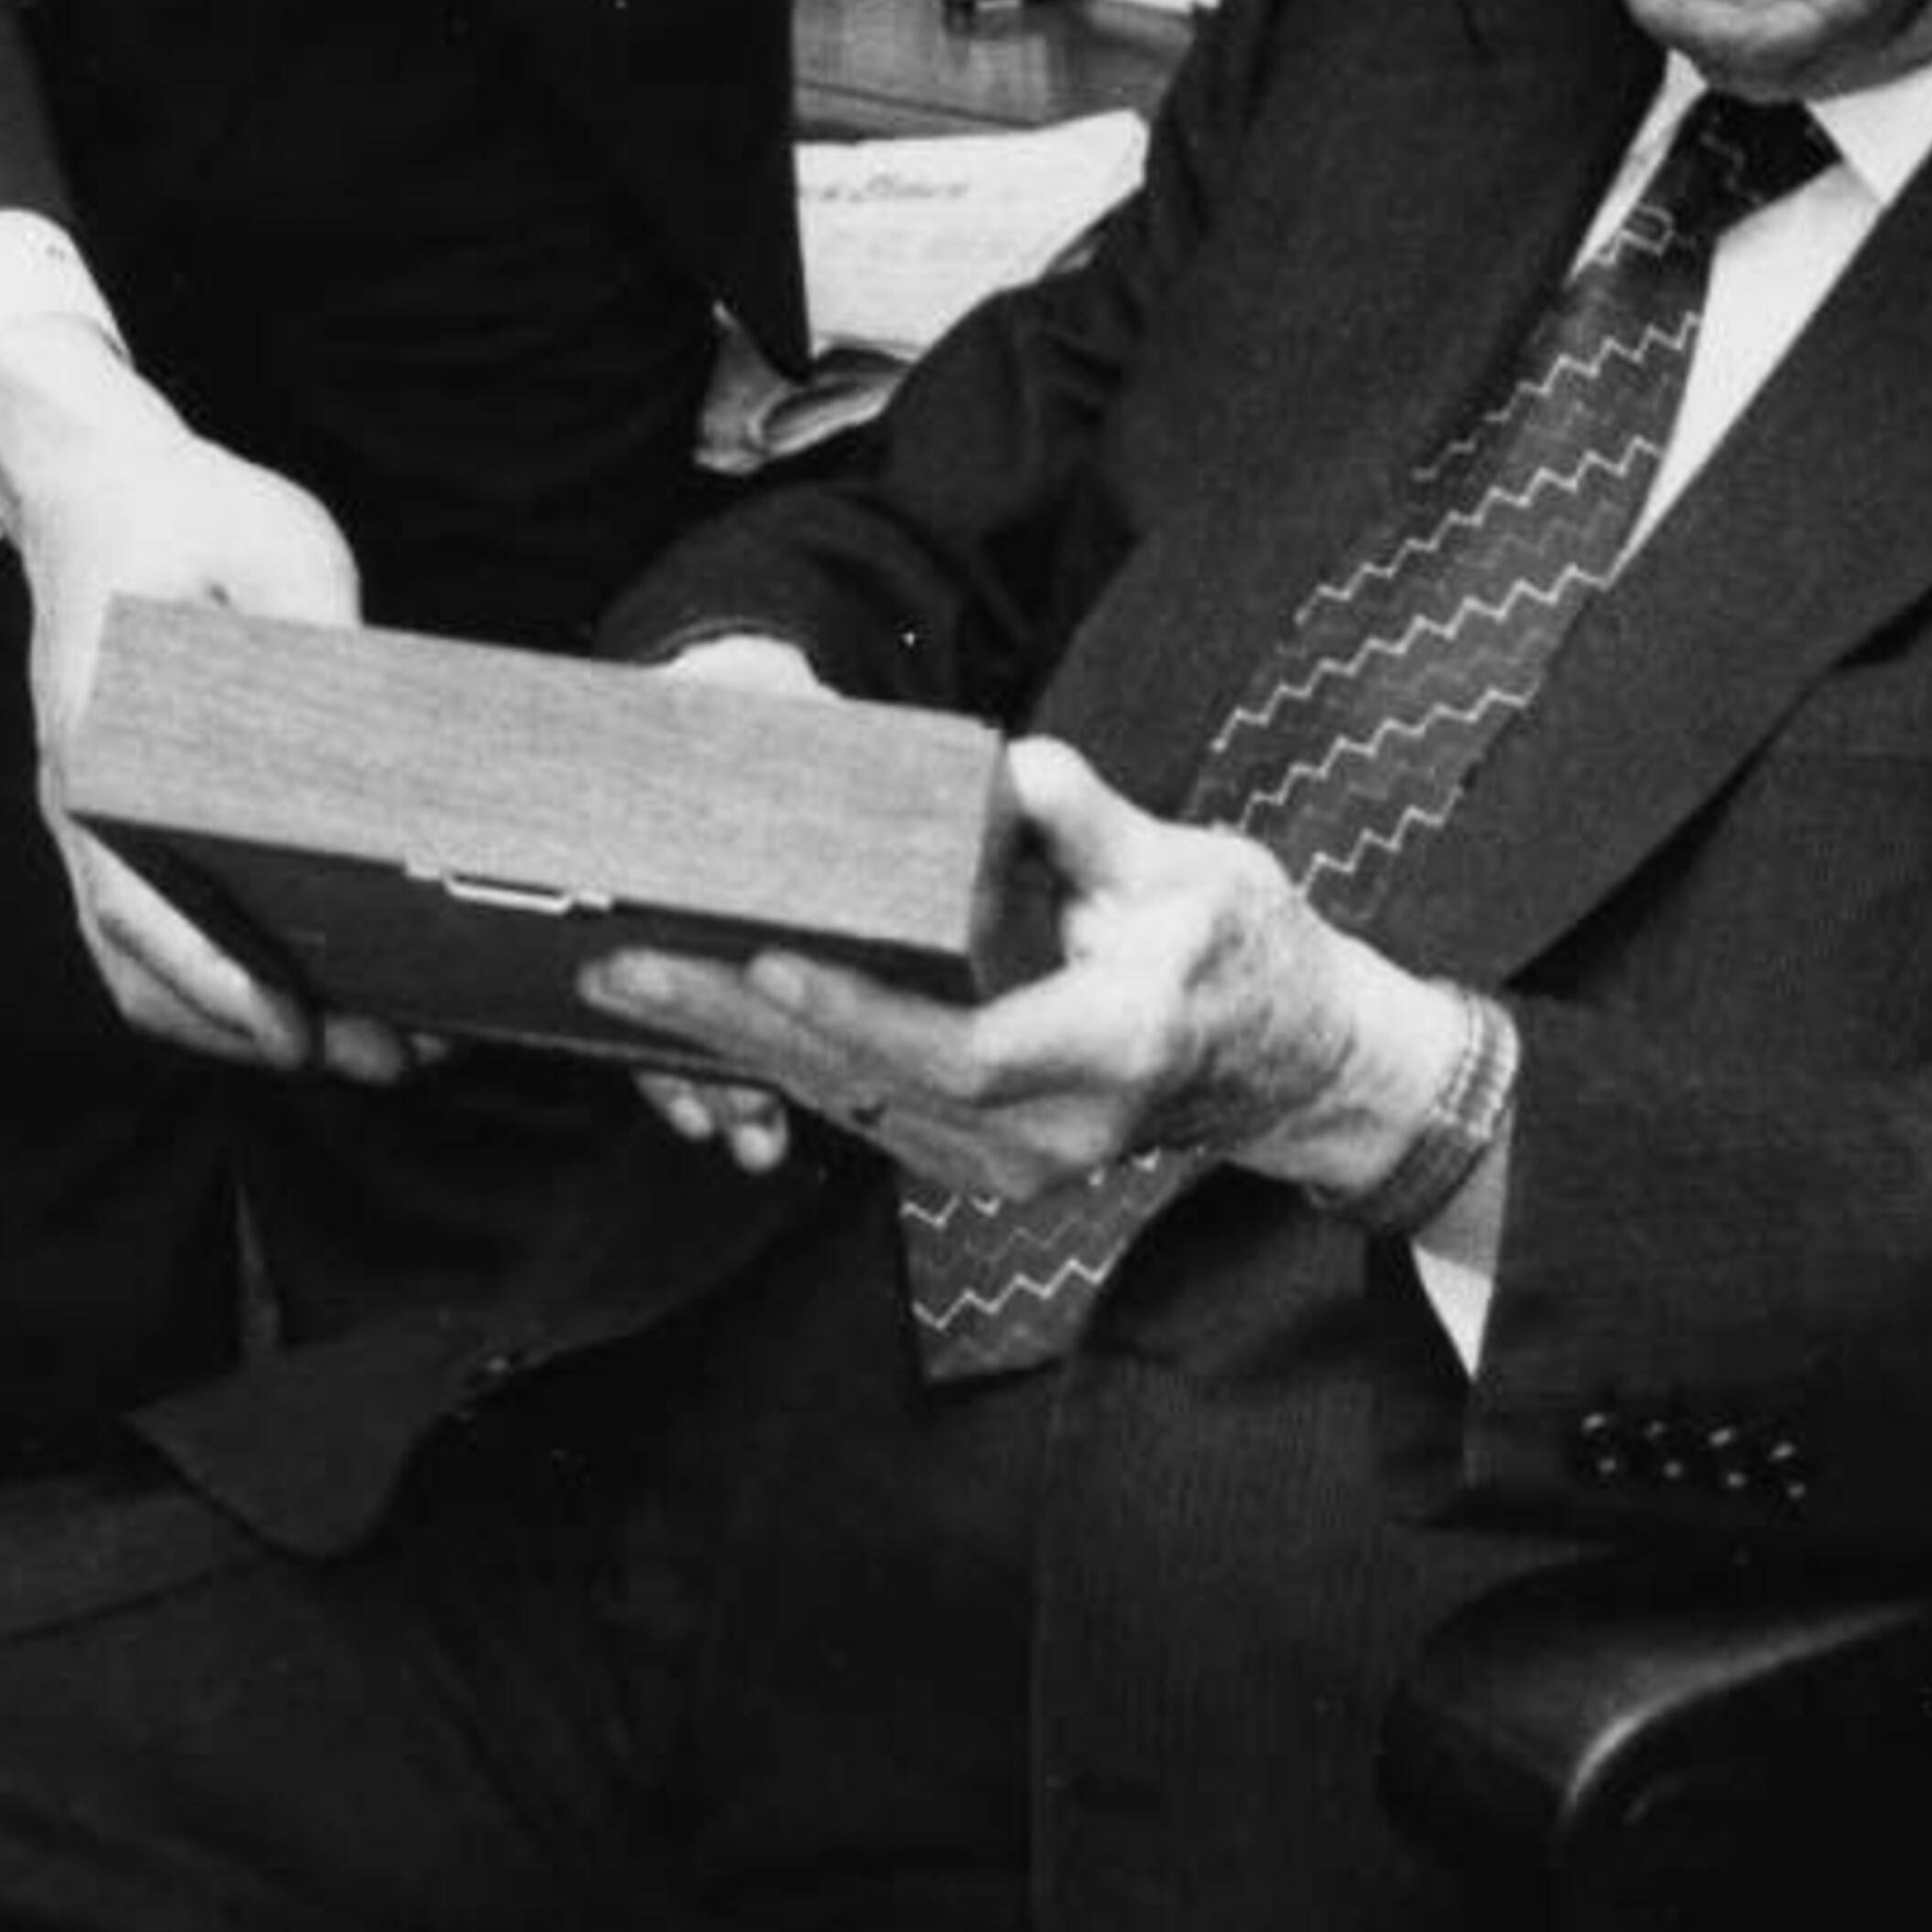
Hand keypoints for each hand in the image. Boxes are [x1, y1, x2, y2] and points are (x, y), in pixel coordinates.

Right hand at [0, 314, 409, 1084]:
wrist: (96, 481)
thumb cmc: (183, 511)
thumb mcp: (274, 551)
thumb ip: (320, 641)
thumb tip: (387, 741)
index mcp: (105, 744)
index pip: (140, 903)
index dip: (218, 983)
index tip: (296, 1034)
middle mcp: (83, 803)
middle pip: (150, 966)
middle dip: (262, 1031)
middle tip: (387, 1056)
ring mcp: (94, 818)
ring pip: (150, 963)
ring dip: (247, 1017)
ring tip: (373, 1039)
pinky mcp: (123, 815)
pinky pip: (158, 924)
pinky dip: (224, 978)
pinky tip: (313, 984)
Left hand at [588, 735, 1464, 1203]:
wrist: (1303, 1068)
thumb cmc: (1255, 958)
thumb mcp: (1196, 869)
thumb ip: (1095, 825)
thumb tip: (1014, 769)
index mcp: (1108, 1051)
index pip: (961, 1046)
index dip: (860, 1009)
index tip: (771, 957)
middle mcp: (1049, 1132)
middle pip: (872, 1082)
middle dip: (739, 1023)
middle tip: (627, 961)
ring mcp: (1013, 1162)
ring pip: (852, 1103)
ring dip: (738, 1046)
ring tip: (633, 983)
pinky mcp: (986, 1158)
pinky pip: (867, 1109)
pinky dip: (787, 1062)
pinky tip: (711, 1017)